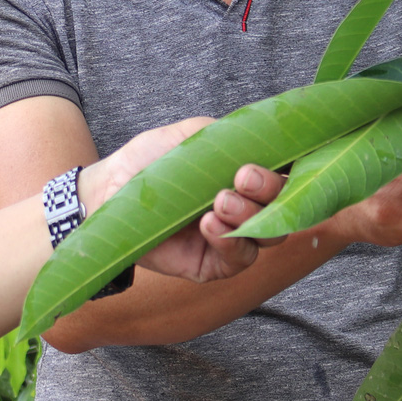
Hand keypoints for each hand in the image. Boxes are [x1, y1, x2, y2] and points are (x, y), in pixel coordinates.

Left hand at [78, 117, 284, 283]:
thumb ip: (231, 136)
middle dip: (270, 191)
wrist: (109, 188)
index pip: (287, 178)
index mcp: (247, 177)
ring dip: (249, 216)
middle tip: (243, 176)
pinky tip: (209, 225)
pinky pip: (236, 260)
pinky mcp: (211, 264)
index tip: (276, 159)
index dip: (292, 172)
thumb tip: (268, 140)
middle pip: (285, 210)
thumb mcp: (193, 135)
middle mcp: (246, 209)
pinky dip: (229, 241)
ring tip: (219, 201)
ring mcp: (230, 238)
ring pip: (266, 236)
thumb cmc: (150, 160)